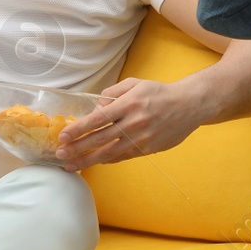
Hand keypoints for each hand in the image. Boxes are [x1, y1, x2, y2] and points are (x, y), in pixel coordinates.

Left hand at [53, 77, 201, 171]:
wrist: (189, 104)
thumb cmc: (159, 92)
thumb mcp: (135, 83)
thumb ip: (112, 93)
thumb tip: (95, 109)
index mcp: (129, 104)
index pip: (97, 120)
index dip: (78, 130)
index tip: (63, 137)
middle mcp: (134, 122)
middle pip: (99, 139)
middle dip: (77, 148)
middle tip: (60, 155)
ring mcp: (142, 138)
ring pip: (109, 153)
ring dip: (88, 161)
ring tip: (71, 166)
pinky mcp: (149, 149)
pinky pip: (123, 157)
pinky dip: (107, 160)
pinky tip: (95, 162)